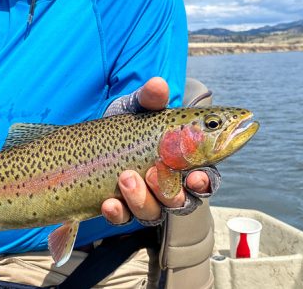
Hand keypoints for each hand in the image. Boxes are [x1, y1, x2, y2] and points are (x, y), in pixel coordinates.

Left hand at [101, 77, 215, 224]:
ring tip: (125, 177)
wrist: (97, 136)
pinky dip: (118, 212)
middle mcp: (171, 186)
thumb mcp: (139, 107)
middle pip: (182, 202)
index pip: (205, 179)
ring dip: (141, 198)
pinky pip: (124, 218)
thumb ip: (151, 98)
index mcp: (186, 163)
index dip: (203, 182)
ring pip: (154, 212)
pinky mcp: (123, 207)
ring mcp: (147, 199)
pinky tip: (108, 202)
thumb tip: (158, 84)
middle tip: (153, 172)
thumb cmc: (132, 121)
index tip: (194, 177)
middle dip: (169, 192)